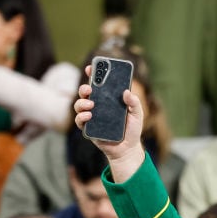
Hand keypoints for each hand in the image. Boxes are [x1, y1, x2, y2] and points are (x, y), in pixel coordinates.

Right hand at [74, 65, 145, 181]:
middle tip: (90, 89)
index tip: (91, 68)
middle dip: (84, 88)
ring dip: (82, 102)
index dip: (93, 75)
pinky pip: (79, 121)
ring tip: (91, 104)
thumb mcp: (137, 115)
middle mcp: (97, 106)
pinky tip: (89, 115)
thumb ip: (135, 103)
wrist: (128, 149)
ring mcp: (91, 117)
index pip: (98, 85)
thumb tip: (127, 92)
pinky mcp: (88, 129)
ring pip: (79, 105)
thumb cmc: (132, 130)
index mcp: (108, 100)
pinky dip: (81, 117)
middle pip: (85, 93)